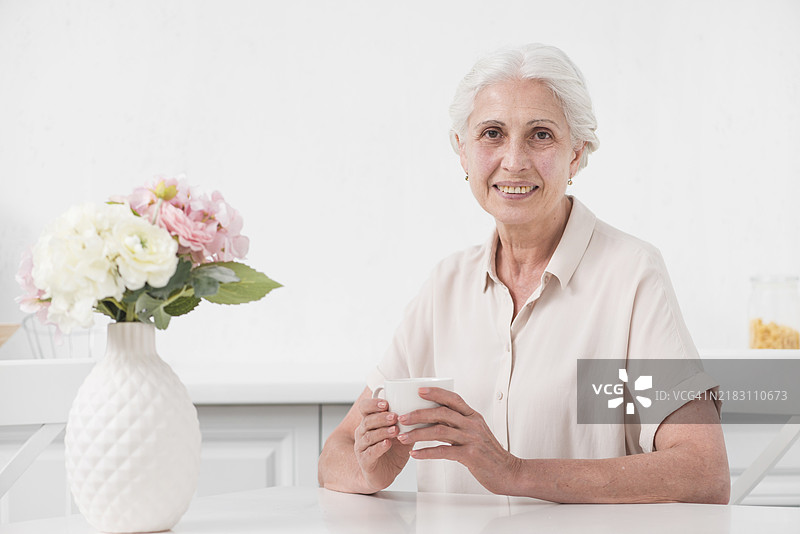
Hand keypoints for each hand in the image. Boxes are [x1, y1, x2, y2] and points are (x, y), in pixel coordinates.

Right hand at [353, 397, 412, 491]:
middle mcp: (363, 433)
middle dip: (381, 417)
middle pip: (367, 421)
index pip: (365, 408)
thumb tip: (423, 410)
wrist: (384, 475)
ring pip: (369, 436)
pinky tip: (387, 443)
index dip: (373, 404)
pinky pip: (370, 452)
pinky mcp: (365, 461)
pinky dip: (379, 447)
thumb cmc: (392, 452)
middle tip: (394, 416)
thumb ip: (407, 423)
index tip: (386, 403)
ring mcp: (362, 447)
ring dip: (382, 431)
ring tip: (395, 430)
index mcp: (369, 422)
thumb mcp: (402, 435)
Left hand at [396, 387, 521, 494]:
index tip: (419, 390)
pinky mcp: (470, 456)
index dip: (436, 393)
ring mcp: (472, 439)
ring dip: (418, 433)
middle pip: (442, 413)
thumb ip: (460, 424)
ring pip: (439, 431)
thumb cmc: (488, 454)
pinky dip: (427, 452)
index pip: (453, 399)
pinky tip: (415, 454)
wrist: (508, 472)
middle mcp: (473, 424)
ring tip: (403, 437)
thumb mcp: (476, 433)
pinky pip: (444, 451)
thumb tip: (435, 417)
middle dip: (419, 414)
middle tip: (402, 417)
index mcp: (473, 416)